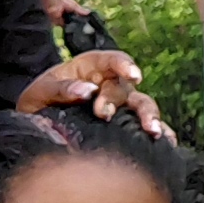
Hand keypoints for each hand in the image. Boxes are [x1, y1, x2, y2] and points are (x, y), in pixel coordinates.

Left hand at [20, 49, 167, 137]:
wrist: (36, 124)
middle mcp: (110, 84)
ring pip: (142, 105)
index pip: (113, 60)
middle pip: (125, 87)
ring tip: (153, 132)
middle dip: (119, 100)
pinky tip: (167, 143)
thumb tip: (86, 90)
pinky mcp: (123, 126)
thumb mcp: (40, 91)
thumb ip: (60, 88)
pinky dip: (159, 133)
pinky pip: (143, 128)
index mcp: (92, 67)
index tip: (133, 76)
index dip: (125, 65)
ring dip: (150, 117)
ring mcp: (120, 106)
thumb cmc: (39, 101)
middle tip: (104, 114)